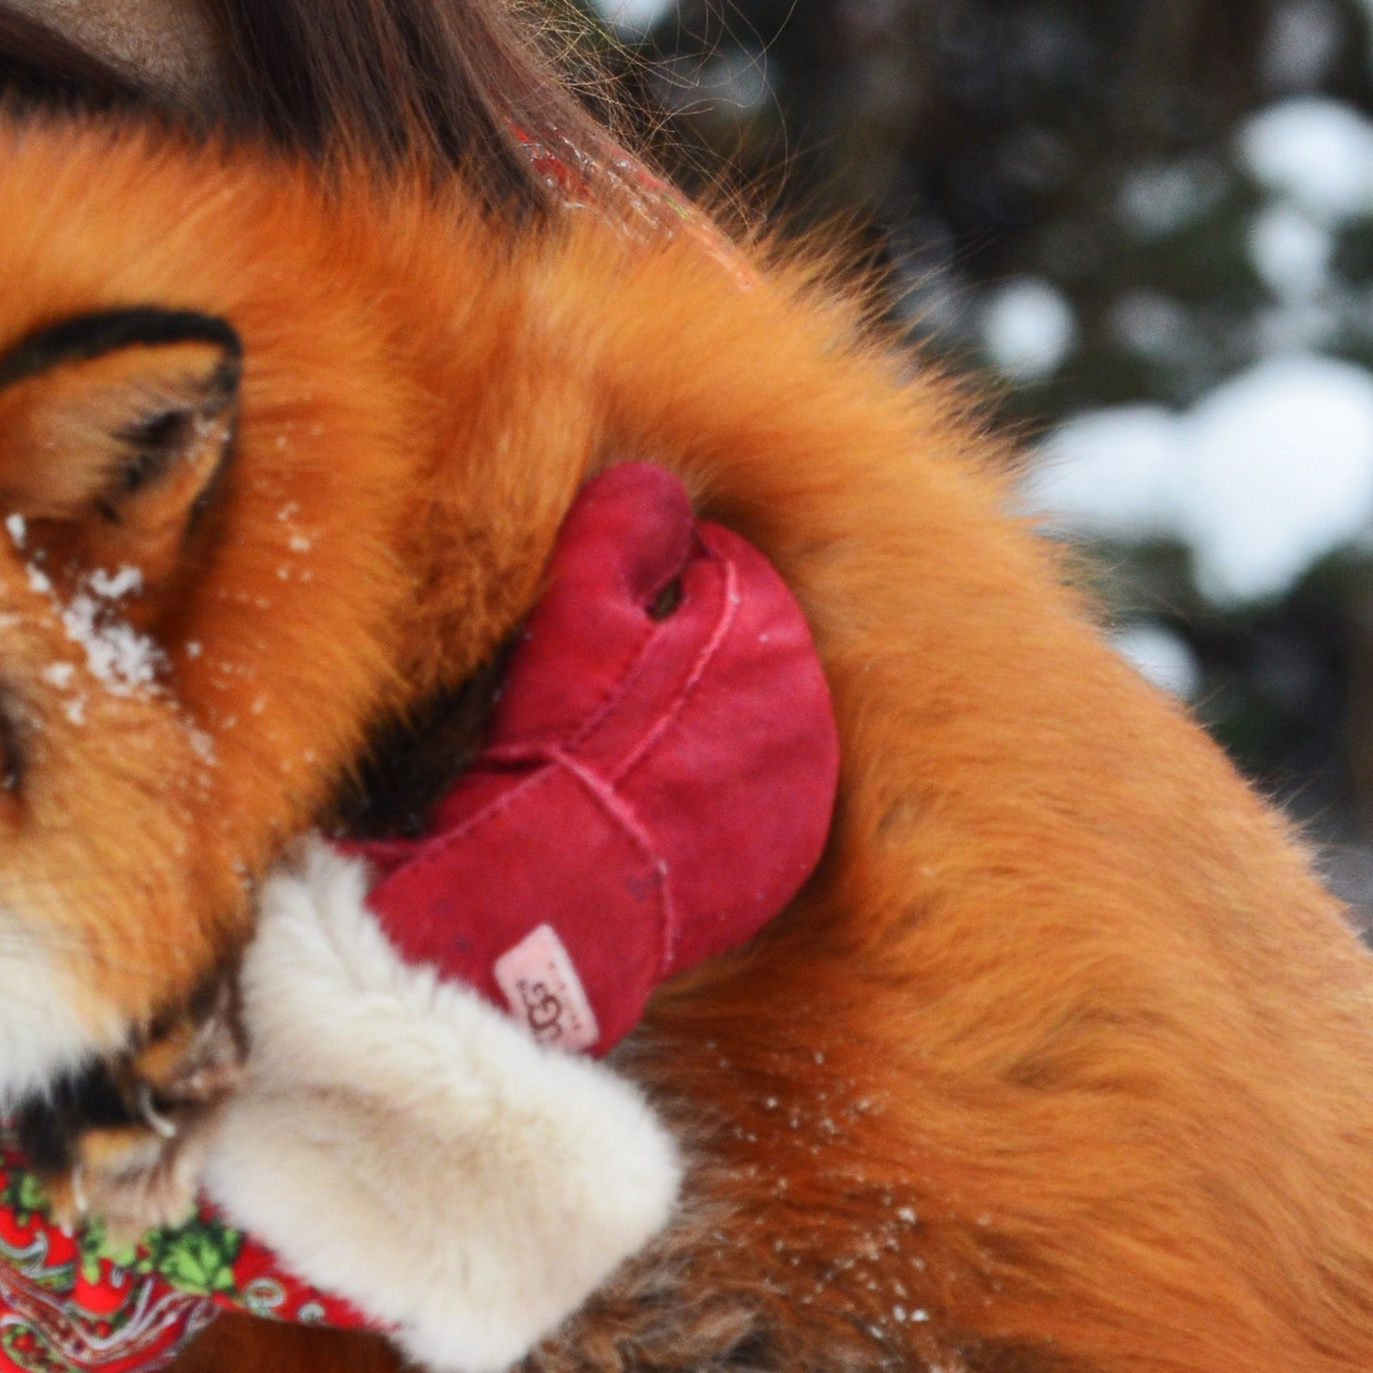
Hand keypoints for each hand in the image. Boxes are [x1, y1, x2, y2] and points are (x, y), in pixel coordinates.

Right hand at [345, 461, 839, 1056]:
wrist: (562, 886)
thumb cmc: (561, 741)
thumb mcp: (575, 607)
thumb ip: (625, 523)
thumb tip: (659, 487)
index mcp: (768, 628)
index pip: (725, 568)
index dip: (657, 587)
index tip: (608, 620)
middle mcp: (812, 705)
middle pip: (748, 646)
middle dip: (691, 654)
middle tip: (613, 691)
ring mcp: (806, 788)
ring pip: (755, 722)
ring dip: (708, 723)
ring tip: (630, 752)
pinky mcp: (791, 856)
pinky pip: (756, 798)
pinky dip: (717, 793)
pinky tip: (655, 804)